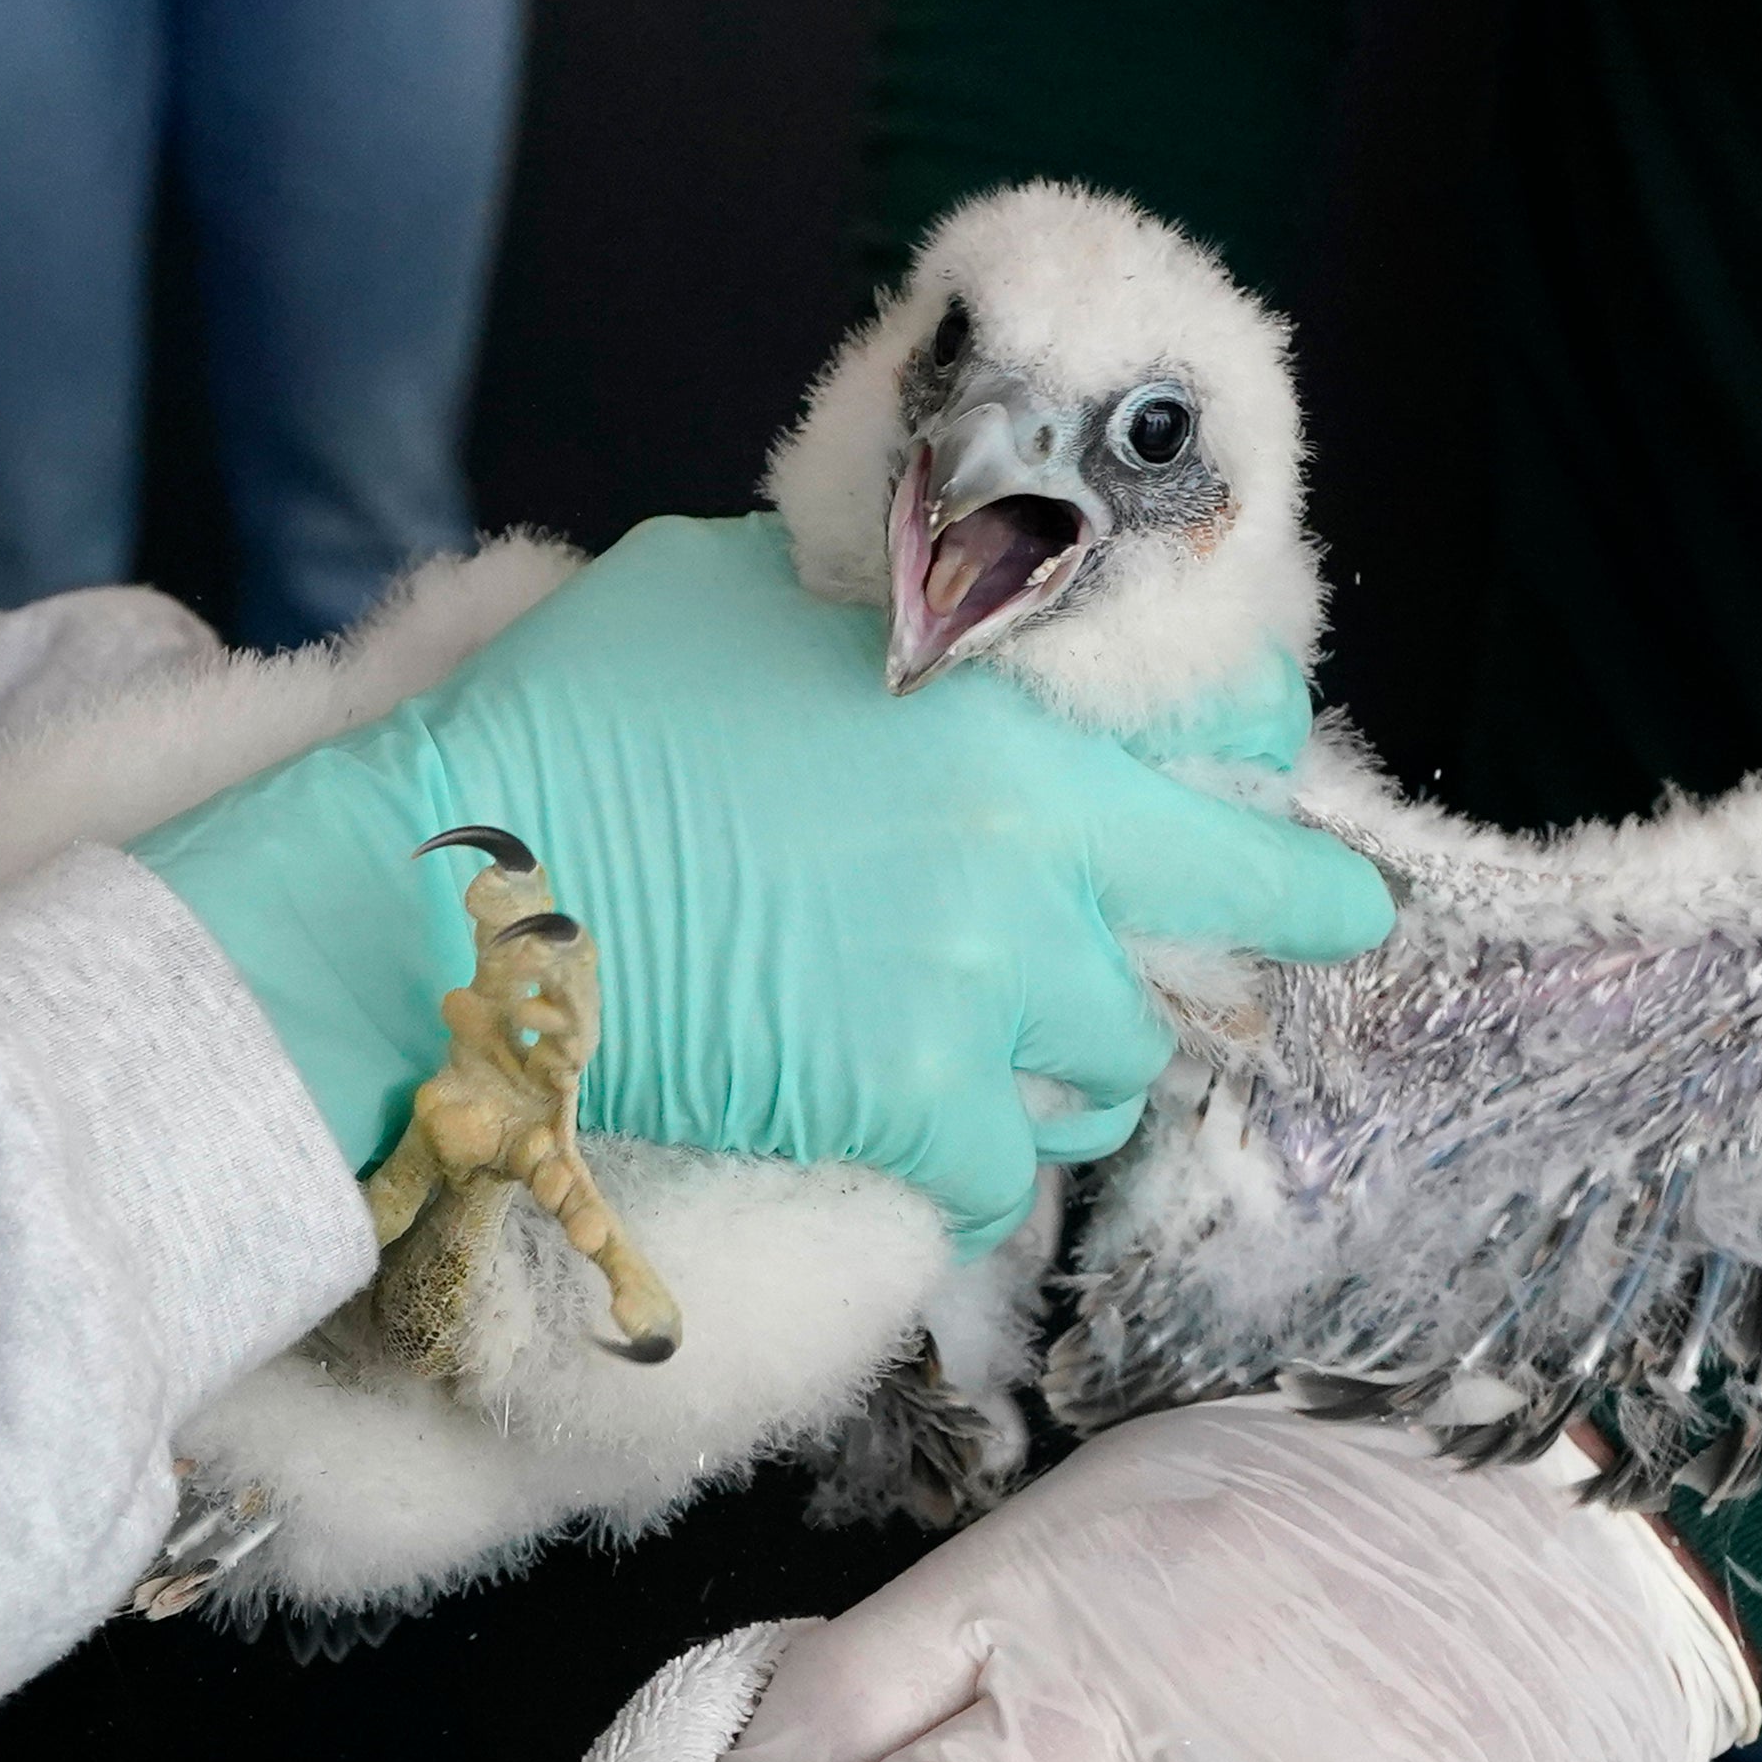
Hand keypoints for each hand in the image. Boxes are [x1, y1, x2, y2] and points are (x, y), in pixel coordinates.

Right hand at [127, 517, 1383, 1243]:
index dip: (1269, 773)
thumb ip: (866, 600)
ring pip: (1117, 1063)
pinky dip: (980, 1169)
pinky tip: (931, 1146)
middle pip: (1222, 925)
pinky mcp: (904, 1114)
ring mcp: (973, 997)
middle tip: (1307, 938)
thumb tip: (902, 592)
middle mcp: (1026, 858)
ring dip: (1080, 1059)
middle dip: (1261, 931)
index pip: (1234, 747)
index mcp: (1006, 716)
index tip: (1288, 807)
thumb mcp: (732, 584)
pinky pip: (1008, 1177)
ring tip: (1023, 1051)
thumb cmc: (567, 721)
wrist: (454, 895)